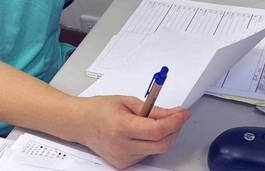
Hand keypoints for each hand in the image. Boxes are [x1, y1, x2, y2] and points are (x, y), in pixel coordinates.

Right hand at [74, 96, 189, 168]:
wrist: (81, 123)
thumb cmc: (100, 110)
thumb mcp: (127, 101)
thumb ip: (153, 108)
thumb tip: (173, 113)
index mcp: (121, 127)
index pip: (157, 130)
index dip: (175, 122)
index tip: (184, 113)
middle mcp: (122, 146)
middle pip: (161, 144)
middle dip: (174, 129)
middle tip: (176, 116)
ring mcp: (122, 159)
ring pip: (156, 150)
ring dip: (163, 136)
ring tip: (151, 122)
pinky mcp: (123, 165)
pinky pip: (147, 154)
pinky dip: (152, 143)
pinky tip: (143, 133)